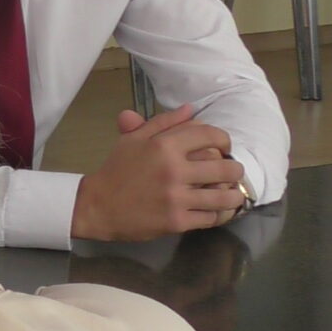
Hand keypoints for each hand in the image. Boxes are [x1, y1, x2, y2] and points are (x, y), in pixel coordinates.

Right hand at [71, 104, 248, 241]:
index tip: (224, 147)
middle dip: (234, 169)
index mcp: (164, 146)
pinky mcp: (176, 221)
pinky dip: (218, 215)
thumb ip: (163, 122)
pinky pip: (211, 218)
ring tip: (232, 194)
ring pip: (223, 196)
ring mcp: (176, 198)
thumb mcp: (134, 140)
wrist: (96, 206)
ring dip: (233, 195)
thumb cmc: (116, 170)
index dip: (224, 139)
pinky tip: (217, 211)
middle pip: (224, 167)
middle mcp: (173, 170)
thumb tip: (190, 109)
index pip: (210, 135)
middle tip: (231, 172)